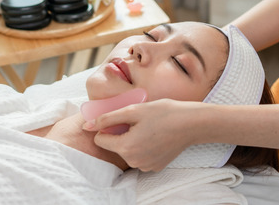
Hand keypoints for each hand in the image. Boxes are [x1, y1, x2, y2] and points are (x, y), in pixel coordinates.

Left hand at [85, 99, 201, 171]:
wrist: (192, 123)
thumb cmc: (163, 112)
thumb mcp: (133, 110)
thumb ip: (107, 118)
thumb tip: (87, 125)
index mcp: (125, 147)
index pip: (100, 139)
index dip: (109, 126)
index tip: (122, 118)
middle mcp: (134, 161)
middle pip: (114, 146)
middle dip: (121, 133)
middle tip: (139, 122)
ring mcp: (145, 166)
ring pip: (127, 152)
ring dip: (133, 140)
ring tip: (149, 128)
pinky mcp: (155, 167)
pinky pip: (140, 157)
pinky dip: (144, 147)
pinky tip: (156, 137)